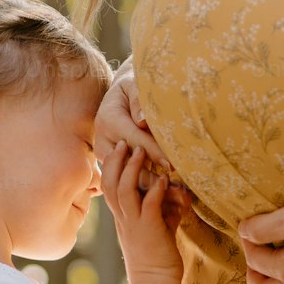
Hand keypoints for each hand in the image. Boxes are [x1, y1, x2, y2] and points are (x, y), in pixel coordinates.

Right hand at [94, 55, 192, 227]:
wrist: (120, 94)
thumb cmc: (132, 87)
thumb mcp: (134, 84)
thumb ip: (139, 100)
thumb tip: (143, 121)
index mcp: (108, 120)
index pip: (135, 140)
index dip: (155, 152)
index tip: (173, 165)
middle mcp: (103, 141)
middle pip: (130, 165)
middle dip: (155, 180)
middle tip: (179, 192)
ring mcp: (107, 157)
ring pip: (130, 179)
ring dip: (154, 190)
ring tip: (179, 198)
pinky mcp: (113, 166)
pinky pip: (132, 181)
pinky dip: (151, 190)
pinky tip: (172, 195)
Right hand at [100, 140, 182, 279]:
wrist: (156, 283)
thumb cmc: (157, 257)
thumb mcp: (158, 227)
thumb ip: (164, 208)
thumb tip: (178, 194)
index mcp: (122, 218)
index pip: (107, 187)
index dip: (109, 167)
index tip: (116, 150)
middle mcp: (123, 219)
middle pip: (110, 183)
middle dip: (116, 160)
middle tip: (124, 143)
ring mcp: (134, 223)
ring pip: (124, 189)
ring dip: (132, 169)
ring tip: (140, 152)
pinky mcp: (150, 229)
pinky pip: (148, 204)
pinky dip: (155, 189)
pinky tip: (163, 179)